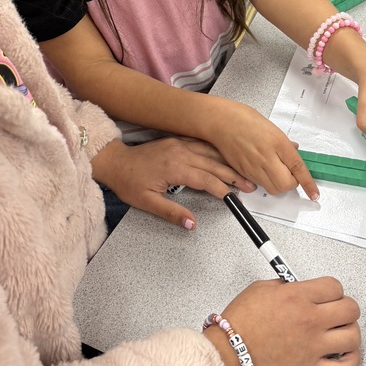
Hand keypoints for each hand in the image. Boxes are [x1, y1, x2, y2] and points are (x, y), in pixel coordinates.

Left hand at [90, 137, 255, 229]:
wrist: (116, 162)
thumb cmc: (129, 182)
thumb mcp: (147, 203)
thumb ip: (172, 213)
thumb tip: (192, 224)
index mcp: (174, 168)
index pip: (206, 180)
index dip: (223, 190)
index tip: (235, 198)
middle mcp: (180, 152)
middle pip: (214, 164)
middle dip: (233, 175)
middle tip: (249, 185)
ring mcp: (179, 144)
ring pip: (210, 151)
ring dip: (228, 161)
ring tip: (243, 171)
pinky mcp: (177, 140)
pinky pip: (202, 143)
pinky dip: (216, 149)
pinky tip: (226, 154)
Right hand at [203, 277, 360, 365]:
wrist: (229, 355)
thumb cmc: (238, 325)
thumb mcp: (260, 289)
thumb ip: (285, 286)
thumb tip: (299, 288)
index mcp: (297, 296)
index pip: (334, 287)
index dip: (332, 289)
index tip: (326, 294)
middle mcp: (310, 320)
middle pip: (351, 309)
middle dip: (345, 307)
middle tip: (335, 310)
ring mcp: (313, 346)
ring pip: (353, 337)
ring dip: (350, 332)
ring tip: (340, 332)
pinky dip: (351, 361)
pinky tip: (344, 354)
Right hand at [204, 98, 319, 201]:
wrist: (220, 121)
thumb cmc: (244, 119)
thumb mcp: (271, 127)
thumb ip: (284, 143)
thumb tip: (295, 152)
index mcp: (277, 143)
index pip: (298, 168)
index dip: (308, 184)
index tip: (314, 193)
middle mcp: (266, 157)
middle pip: (285, 185)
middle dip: (290, 183)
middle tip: (289, 174)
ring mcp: (253, 166)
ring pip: (272, 188)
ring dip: (278, 184)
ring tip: (274, 170)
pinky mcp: (242, 171)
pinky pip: (258, 184)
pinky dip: (264, 181)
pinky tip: (261, 168)